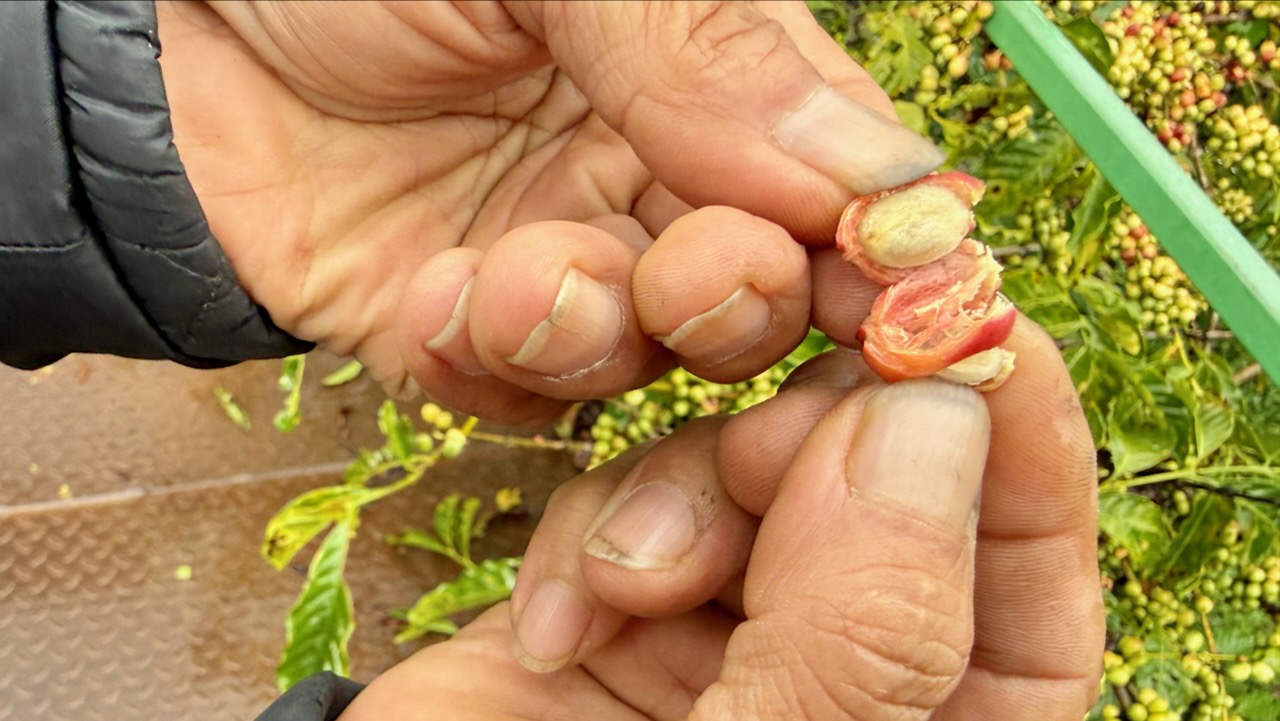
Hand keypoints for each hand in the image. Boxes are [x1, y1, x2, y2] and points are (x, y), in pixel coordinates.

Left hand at [154, 0, 942, 422]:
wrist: (175, 9)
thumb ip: (710, 50)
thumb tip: (889, 178)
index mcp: (706, 76)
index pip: (839, 180)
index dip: (880, 239)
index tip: (900, 274)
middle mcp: (645, 179)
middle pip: (759, 295)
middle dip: (742, 301)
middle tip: (705, 272)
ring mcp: (552, 263)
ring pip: (640, 358)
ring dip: (598, 332)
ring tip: (522, 279)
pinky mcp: (451, 333)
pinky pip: (508, 393)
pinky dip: (485, 365)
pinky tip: (434, 298)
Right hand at [335, 316, 1102, 720]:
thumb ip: (864, 632)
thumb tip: (935, 425)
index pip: (1028, 574)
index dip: (1020, 439)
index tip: (969, 324)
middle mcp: (839, 682)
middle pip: (887, 488)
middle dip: (819, 443)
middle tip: (755, 445)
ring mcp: (725, 642)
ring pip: (757, 468)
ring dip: (690, 490)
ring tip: (627, 578)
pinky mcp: (613, 615)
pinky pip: (633, 498)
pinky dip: (595, 528)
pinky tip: (555, 625)